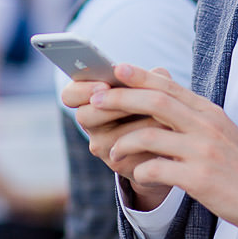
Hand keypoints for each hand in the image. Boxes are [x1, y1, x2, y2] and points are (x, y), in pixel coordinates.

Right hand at [63, 74, 174, 207]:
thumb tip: (158, 73)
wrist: (160, 142)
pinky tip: (167, 134)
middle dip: (112, 105)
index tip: (103, 85)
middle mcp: (90, 124)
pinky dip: (151, 141)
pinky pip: (132, 152)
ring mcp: (102, 146)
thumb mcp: (148, 88)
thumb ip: (150, 79)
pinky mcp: (119, 164)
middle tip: (132, 100)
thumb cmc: (150, 105)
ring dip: (139, 122)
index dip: (82, 89)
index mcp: (89, 99)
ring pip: (113, 136)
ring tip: (162, 115)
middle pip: (85, 115)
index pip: (69, 95)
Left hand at [91, 63, 237, 236]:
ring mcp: (203, 151)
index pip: (169, 86)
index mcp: (209, 112)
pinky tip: (137, 175)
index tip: (115, 68)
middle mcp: (206, 126)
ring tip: (111, 152)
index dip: (140, 76)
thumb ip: (193, 115)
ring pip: (151, 135)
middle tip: (95, 99)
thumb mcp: (221, 131)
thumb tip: (163, 98)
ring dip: (124, 142)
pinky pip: (158, 170)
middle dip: (121, 99)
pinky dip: (141, 171)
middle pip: (156, 102)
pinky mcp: (200, 179)